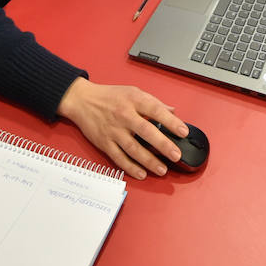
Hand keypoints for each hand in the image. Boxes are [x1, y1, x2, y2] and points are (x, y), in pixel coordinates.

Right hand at [57, 78, 187, 179]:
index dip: (171, 121)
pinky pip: (119, 158)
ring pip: (133, 148)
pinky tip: (142, 173)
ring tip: (162, 169)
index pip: (155, 110)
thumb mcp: (133, 92)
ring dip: (149, 161)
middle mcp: (124, 115)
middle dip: (162, 145)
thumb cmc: (109, 96)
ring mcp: (114, 131)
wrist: (82, 100)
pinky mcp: (105, 143)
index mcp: (134, 100)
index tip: (183, 132)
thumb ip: (154, 102)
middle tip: (176, 155)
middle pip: (146, 131)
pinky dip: (130, 167)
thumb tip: (173, 111)